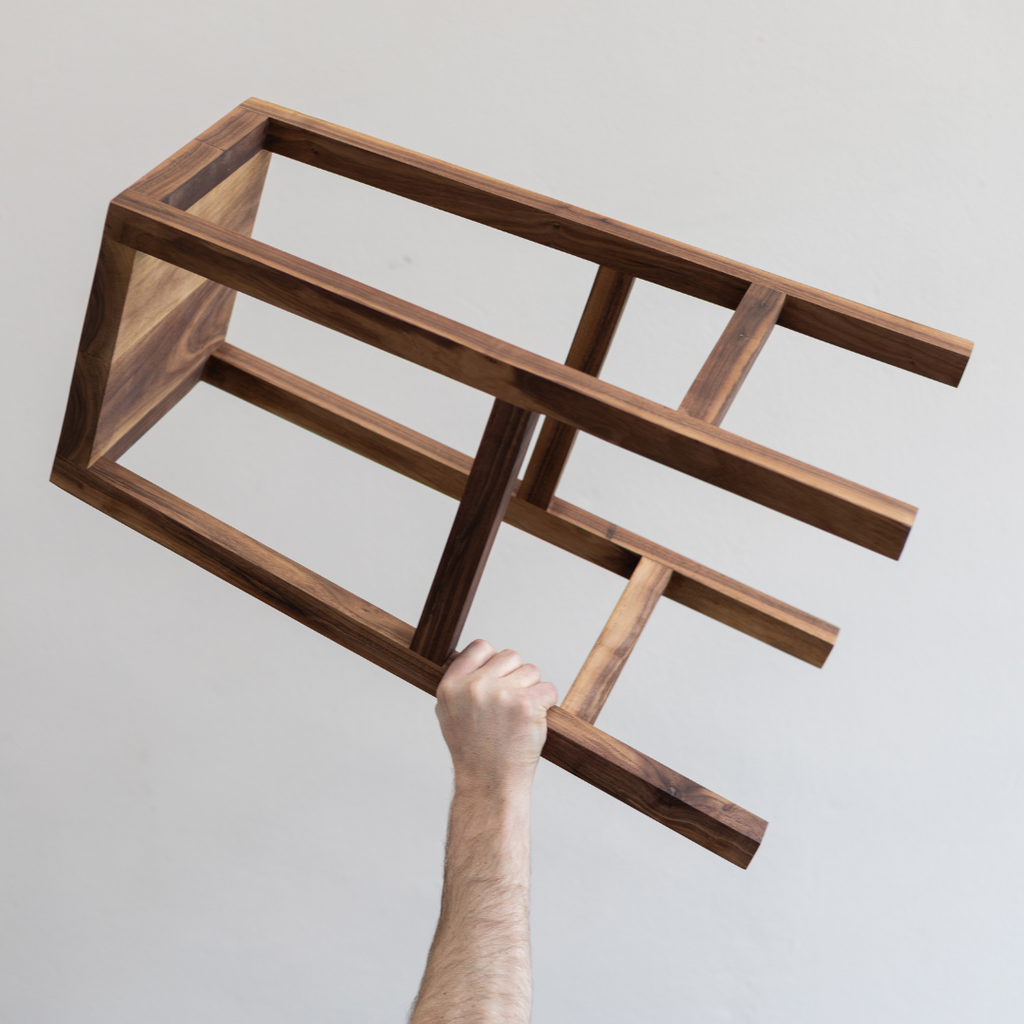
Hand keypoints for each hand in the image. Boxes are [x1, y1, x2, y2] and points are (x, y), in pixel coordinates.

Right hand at [435, 640, 558, 793]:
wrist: (489, 785)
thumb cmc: (473, 751)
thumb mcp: (450, 713)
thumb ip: (461, 683)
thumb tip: (483, 656)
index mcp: (451, 685)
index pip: (481, 647)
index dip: (494, 662)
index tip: (497, 681)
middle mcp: (474, 686)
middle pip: (510, 656)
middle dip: (515, 677)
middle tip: (508, 707)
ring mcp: (500, 694)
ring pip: (532, 671)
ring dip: (532, 691)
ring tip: (517, 718)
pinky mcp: (526, 705)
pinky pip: (549, 689)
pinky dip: (547, 704)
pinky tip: (533, 723)